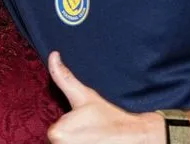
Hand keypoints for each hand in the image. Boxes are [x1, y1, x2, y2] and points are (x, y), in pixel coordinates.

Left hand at [46, 51, 162, 143]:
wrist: (136, 136)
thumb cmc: (110, 116)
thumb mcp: (84, 95)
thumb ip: (64, 77)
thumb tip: (53, 55)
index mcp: (56, 133)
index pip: (56, 130)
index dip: (72, 124)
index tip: (86, 123)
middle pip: (62, 140)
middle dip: (76, 135)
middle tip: (93, 131)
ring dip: (81, 141)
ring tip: (96, 138)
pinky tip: (97, 142)